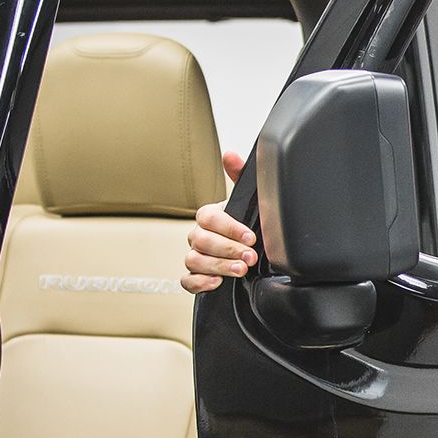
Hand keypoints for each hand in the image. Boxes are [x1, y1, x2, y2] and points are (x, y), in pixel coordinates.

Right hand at [183, 150, 257, 293]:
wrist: (250, 249)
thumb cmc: (247, 224)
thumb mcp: (248, 201)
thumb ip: (239, 177)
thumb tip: (230, 155)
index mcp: (209, 216)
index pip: (210, 219)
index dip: (230, 228)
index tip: (250, 237)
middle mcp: (198, 235)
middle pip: (202, 241)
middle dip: (228, 250)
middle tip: (250, 257)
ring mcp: (196, 256)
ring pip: (194, 260)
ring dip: (218, 266)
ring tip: (240, 270)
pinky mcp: (196, 276)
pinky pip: (187, 281)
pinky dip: (199, 283)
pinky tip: (217, 283)